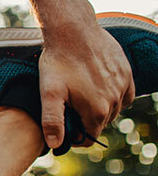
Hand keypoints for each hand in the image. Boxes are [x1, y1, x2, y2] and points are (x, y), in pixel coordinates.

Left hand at [39, 21, 133, 147]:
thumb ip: (52, 121)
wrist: (73, 31)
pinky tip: (98, 89)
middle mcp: (114, 100)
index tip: (65, 128)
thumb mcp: (48, 93)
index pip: (90, 138)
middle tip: (69, 109)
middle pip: (100, 123)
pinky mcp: (126, 73)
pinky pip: (124, 94)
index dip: (76, 137)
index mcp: (96, 110)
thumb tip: (55, 145)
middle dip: (85, 121)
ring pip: (113, 109)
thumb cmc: (58, 62)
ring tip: (80, 97)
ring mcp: (123, 85)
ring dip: (98, 108)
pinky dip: (113, 96)